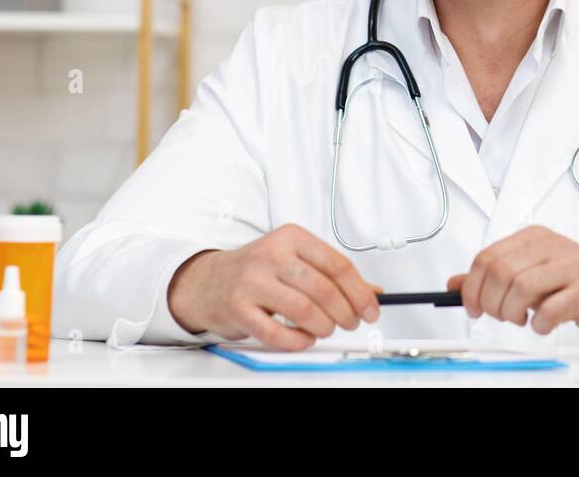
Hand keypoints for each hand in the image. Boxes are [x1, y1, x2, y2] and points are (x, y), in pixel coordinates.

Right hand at [167, 224, 382, 349]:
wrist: (206, 281)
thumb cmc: (257, 270)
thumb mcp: (294, 260)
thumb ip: (330, 273)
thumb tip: (372, 292)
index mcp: (291, 237)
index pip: (337, 264)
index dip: (360, 291)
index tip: (371, 308)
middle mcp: (271, 255)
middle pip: (323, 289)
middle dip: (345, 313)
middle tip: (350, 323)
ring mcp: (252, 281)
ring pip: (303, 311)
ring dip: (323, 327)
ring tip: (325, 330)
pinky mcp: (237, 308)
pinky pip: (276, 333)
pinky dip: (297, 341)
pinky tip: (303, 339)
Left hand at [446, 225, 578, 343]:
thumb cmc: (576, 281)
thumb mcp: (531, 271)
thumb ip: (494, 276)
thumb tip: (454, 284)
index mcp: (532, 237)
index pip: (487, 258)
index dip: (472, 287)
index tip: (473, 307)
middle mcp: (549, 246)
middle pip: (500, 273)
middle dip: (492, 303)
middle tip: (501, 316)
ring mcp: (569, 266)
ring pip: (521, 288)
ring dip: (512, 313)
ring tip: (522, 319)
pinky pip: (551, 308)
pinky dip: (540, 323)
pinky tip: (543, 324)